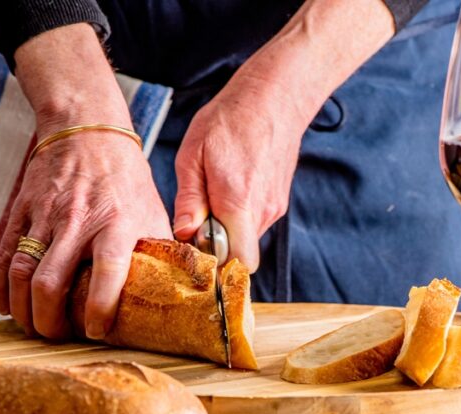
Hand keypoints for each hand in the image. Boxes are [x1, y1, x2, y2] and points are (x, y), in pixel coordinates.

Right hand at [0, 134, 170, 338]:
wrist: (87, 132)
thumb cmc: (127, 180)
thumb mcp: (153, 212)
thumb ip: (162, 251)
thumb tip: (181, 290)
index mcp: (117, 224)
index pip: (107, 272)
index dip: (100, 307)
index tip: (97, 331)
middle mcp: (78, 222)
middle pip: (51, 281)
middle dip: (49, 319)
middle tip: (56, 337)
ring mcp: (45, 216)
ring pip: (22, 272)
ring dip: (22, 307)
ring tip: (33, 327)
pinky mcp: (21, 210)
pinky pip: (4, 253)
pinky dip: (0, 285)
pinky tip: (6, 304)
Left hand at [171, 68, 309, 270]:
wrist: (274, 99)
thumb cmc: (231, 120)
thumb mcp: (194, 154)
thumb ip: (189, 199)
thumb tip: (183, 233)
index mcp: (238, 202)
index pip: (238, 262)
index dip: (217, 267)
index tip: (196, 252)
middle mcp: (262, 211)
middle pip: (239, 254)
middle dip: (216, 247)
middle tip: (197, 221)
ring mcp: (274, 208)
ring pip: (246, 239)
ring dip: (227, 230)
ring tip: (212, 198)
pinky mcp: (277, 202)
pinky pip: (254, 223)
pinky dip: (238, 217)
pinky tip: (227, 190)